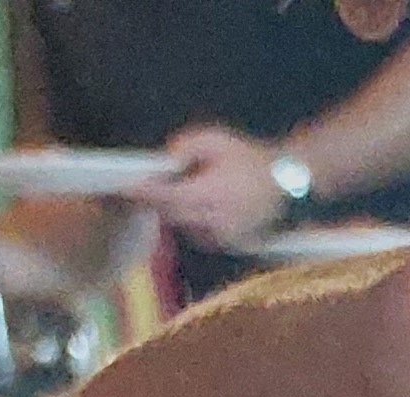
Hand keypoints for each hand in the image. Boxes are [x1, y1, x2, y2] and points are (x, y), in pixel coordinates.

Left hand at [151, 122, 293, 249]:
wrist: (285, 183)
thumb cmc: (249, 157)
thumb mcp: (215, 139)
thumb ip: (186, 145)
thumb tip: (166, 159)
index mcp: (211, 194)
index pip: (168, 197)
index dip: (144, 194)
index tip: (124, 189)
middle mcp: (216, 220)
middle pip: (172, 215)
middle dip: (156, 202)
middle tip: (138, 190)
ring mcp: (225, 236)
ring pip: (185, 227)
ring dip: (176, 211)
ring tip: (176, 193)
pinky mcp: (231, 244)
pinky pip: (201, 235)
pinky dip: (194, 222)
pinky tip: (199, 206)